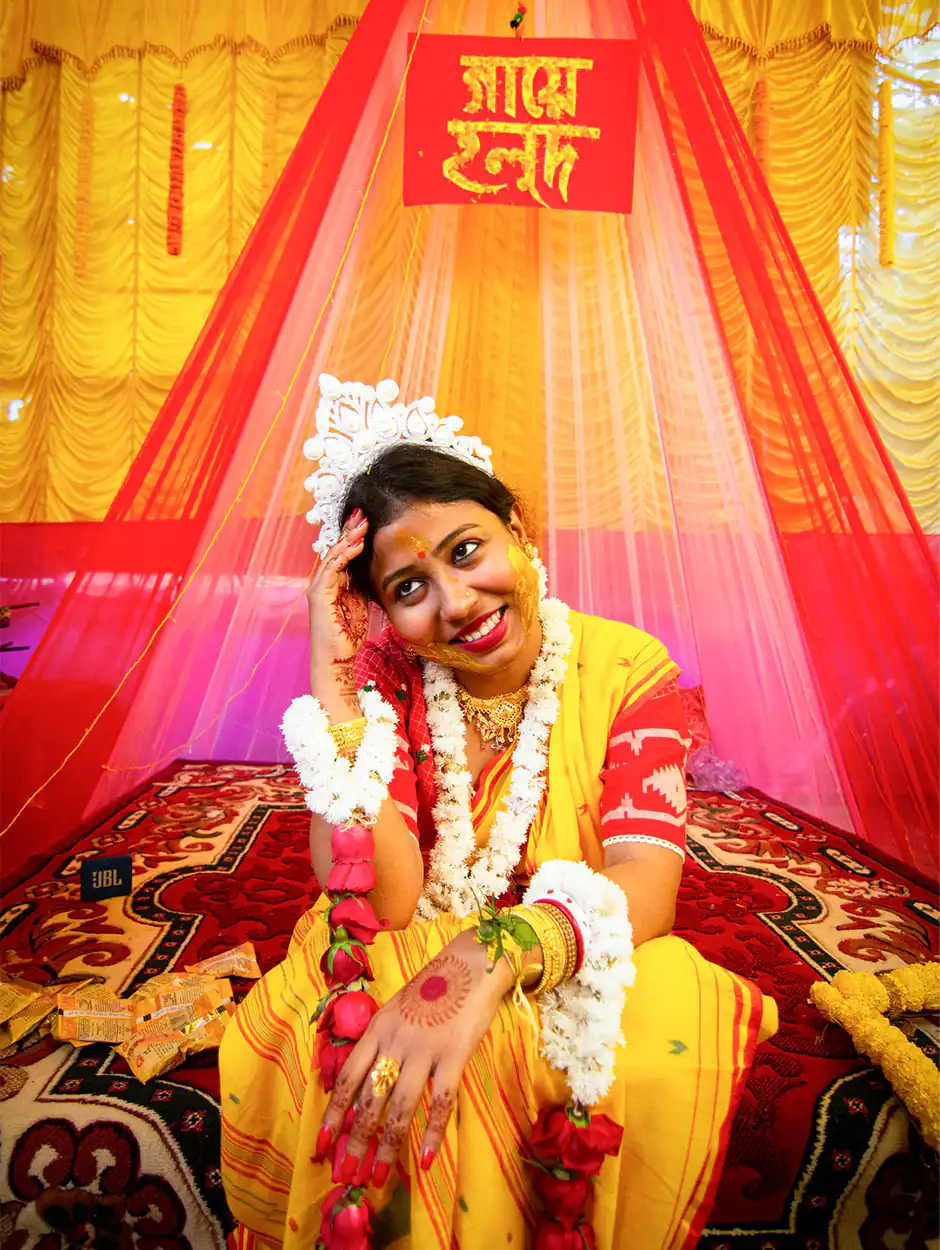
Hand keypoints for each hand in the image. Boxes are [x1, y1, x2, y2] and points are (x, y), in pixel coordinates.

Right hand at [308, 510, 369, 708]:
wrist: (336, 658)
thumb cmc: (348, 635)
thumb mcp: (359, 604)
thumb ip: (360, 586)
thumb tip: (369, 569)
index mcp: (332, 583)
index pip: (342, 553)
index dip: (352, 536)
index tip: (365, 520)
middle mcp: (323, 581)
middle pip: (336, 548)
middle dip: (349, 530)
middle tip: (362, 512)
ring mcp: (319, 586)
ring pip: (333, 555)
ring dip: (348, 538)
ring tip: (362, 523)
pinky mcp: (319, 594)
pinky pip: (332, 569)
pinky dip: (345, 555)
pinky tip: (356, 544)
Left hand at [316, 930, 510, 1188]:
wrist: (473, 962)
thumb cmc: (435, 986)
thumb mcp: (398, 1008)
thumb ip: (382, 1041)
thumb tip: (365, 1082)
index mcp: (378, 1028)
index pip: (348, 1077)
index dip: (333, 1114)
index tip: (320, 1145)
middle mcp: (395, 1040)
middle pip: (370, 1099)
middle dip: (355, 1142)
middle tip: (345, 1175)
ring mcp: (424, 1048)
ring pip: (399, 1107)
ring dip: (387, 1148)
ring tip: (377, 1179)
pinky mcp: (454, 1055)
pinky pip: (440, 1101)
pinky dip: (431, 1134)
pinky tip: (425, 1161)